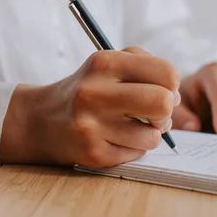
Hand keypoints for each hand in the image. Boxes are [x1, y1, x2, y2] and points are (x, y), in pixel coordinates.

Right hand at [0, 47, 179, 167]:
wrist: (41, 120)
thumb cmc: (88, 89)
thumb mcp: (109, 62)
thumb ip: (145, 66)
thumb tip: (175, 95)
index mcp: (103, 63)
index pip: (166, 73)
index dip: (172, 85)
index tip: (163, 89)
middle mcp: (95, 93)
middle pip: (163, 103)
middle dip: (166, 111)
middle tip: (156, 113)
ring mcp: (92, 126)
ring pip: (152, 136)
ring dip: (150, 134)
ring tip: (132, 127)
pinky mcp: (93, 154)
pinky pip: (136, 154)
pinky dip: (133, 148)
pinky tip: (115, 139)